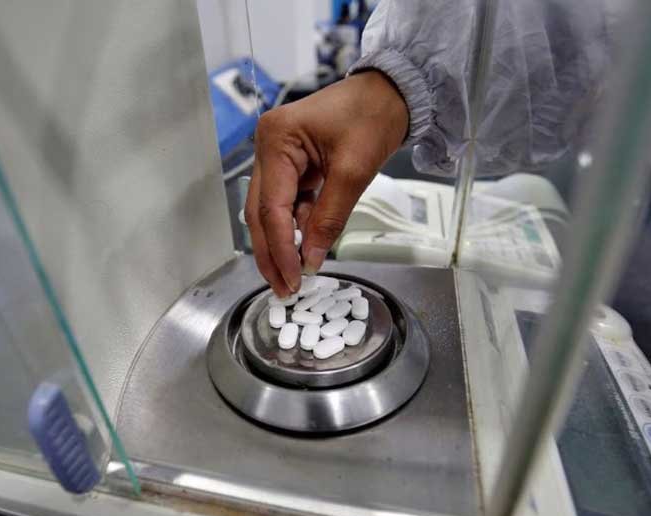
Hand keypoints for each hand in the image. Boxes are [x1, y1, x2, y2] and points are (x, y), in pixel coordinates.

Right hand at [245, 70, 407, 296]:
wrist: (389, 92)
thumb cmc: (373, 116)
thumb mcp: (354, 171)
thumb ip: (329, 218)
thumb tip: (310, 260)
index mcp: (276, 140)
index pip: (271, 207)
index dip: (280, 248)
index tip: (292, 279)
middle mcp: (268, 147)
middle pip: (260, 212)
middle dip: (272, 253)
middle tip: (284, 288)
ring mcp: (277, 156)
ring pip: (270, 212)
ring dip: (282, 243)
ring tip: (294, 276)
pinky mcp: (291, 165)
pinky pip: (287, 203)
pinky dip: (296, 227)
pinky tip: (304, 249)